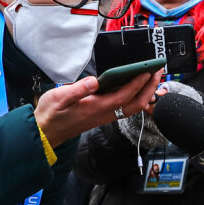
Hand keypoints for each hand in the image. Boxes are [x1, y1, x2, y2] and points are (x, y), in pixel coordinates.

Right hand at [34, 70, 162, 145]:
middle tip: (158, 72)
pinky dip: (135, 97)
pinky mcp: (102, 116)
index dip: (137, 83)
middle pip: (135, 104)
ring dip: (144, 93)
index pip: (123, 95)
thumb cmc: (51, 115)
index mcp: (95, 108)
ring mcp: (104, 116)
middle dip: (149, 88)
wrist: (45, 133)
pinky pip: (124, 108)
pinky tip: (135, 87)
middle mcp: (104, 114)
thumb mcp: (58, 98)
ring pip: (132, 107)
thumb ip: (77, 89)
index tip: (147, 71)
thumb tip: (95, 81)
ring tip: (151, 77)